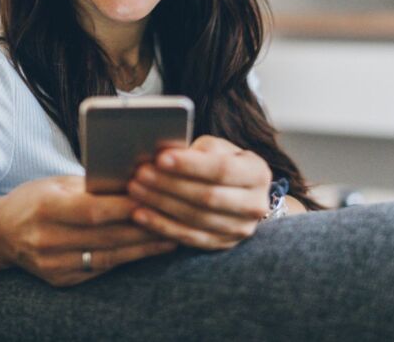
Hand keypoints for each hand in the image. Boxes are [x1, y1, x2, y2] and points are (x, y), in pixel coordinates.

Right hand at [0, 175, 176, 286]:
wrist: (0, 233)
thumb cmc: (35, 198)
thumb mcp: (57, 183)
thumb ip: (92, 185)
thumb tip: (135, 180)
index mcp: (46, 208)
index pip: (93, 210)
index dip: (126, 207)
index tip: (156, 198)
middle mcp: (47, 239)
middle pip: (106, 236)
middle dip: (145, 228)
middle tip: (177, 219)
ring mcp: (53, 264)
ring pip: (108, 256)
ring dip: (143, 248)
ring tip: (173, 236)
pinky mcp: (60, 280)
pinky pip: (100, 268)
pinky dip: (127, 258)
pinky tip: (148, 249)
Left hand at [127, 135, 271, 249]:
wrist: (237, 191)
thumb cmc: (220, 161)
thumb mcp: (215, 148)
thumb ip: (196, 150)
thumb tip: (163, 152)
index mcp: (258, 173)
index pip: (223, 170)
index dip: (190, 165)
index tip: (160, 158)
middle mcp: (255, 205)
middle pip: (208, 196)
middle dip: (170, 185)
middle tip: (140, 174)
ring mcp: (241, 229)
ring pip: (196, 218)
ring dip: (161, 204)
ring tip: (135, 190)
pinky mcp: (223, 244)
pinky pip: (189, 238)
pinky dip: (162, 226)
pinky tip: (140, 214)